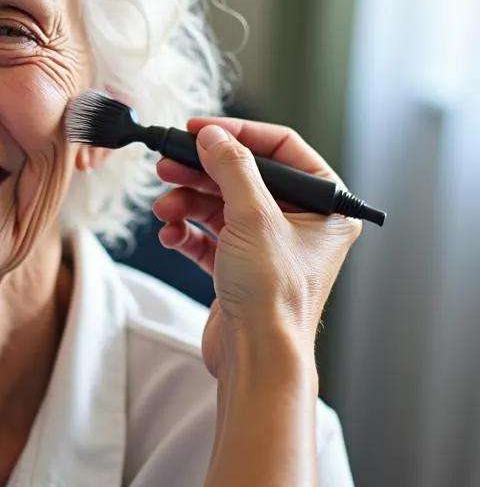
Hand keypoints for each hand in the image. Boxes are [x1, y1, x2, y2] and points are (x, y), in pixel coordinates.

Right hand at [152, 118, 361, 379]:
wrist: (257, 358)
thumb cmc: (274, 296)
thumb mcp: (253, 217)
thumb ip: (232, 168)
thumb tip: (213, 136)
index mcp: (323, 206)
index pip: (281, 149)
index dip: (238, 134)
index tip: (199, 128)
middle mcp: (299, 223)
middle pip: (242, 177)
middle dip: (200, 172)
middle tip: (167, 164)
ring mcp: (267, 247)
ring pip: (220, 205)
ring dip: (187, 202)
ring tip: (164, 206)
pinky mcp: (238, 268)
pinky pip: (208, 236)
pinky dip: (186, 231)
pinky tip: (170, 233)